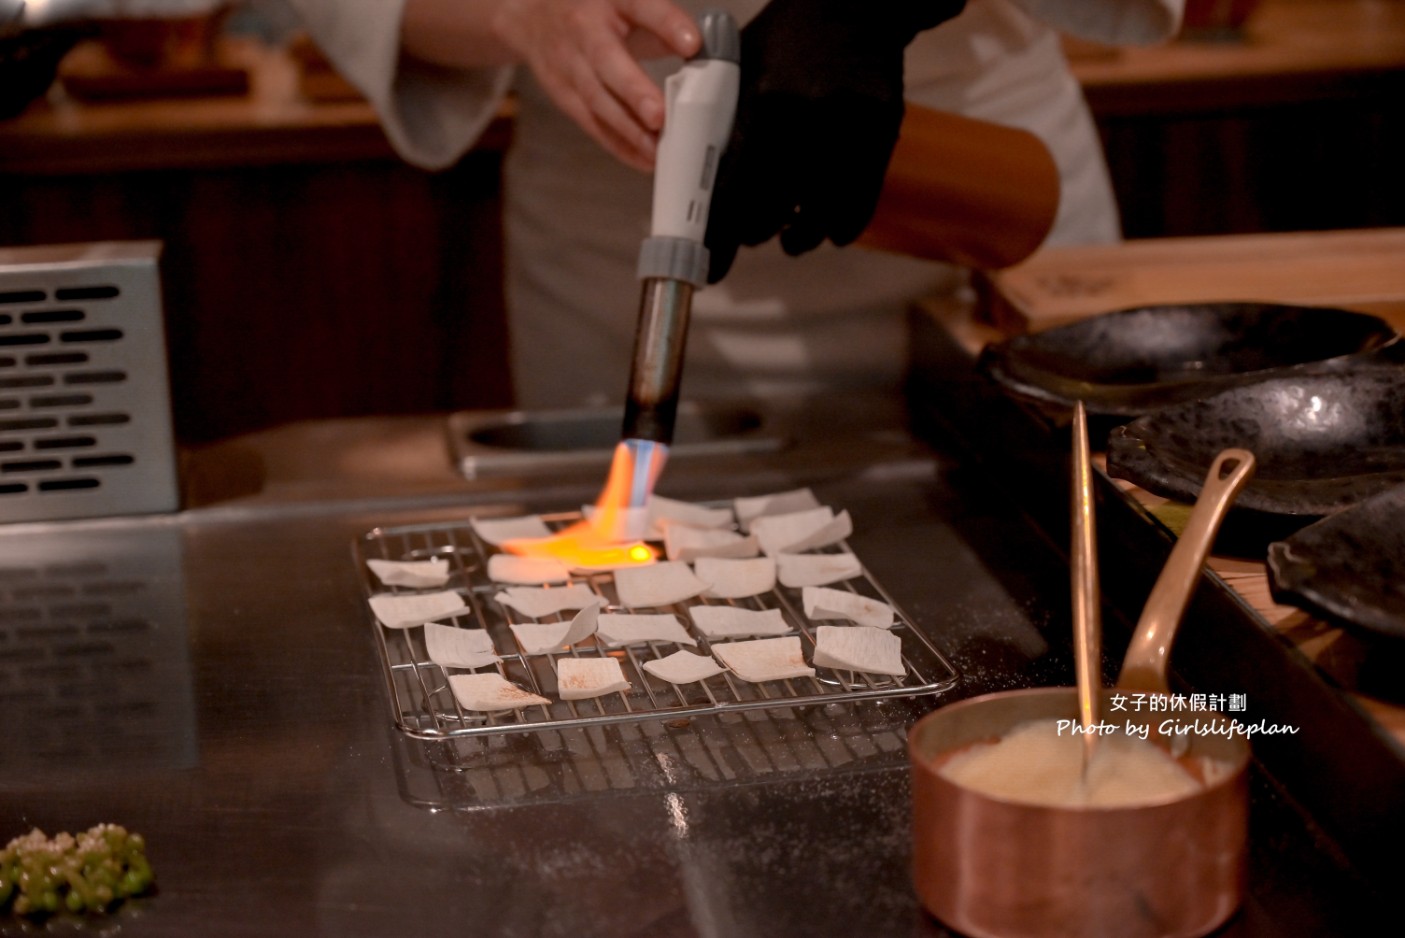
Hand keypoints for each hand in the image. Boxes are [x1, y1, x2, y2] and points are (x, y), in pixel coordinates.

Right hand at [495, 0, 700, 169]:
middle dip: (634, 91)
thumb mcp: (625, 3)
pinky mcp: (563, 94)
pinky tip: (644, 159)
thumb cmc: (593, 11)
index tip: (693, 44)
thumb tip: (704, 53)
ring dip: (629, 129)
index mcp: (609, 0)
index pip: (641, 7)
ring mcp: (569, 65)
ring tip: (658, 150)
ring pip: (597, 100)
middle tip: (659, 117)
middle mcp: (584, 31)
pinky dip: (619, 145)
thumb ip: (662, 25)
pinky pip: (592, 123)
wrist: (531, 18)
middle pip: (607, 61)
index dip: (667, 24)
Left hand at [705, 0, 966, 281]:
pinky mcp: (883, 135)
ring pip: (821, 215)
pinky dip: (841, 226)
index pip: (734, 188)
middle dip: (755, 231)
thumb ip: (719, 124)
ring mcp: (853, 129)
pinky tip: (828, 230)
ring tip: (791, 237)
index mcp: (767, 102)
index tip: (711, 263)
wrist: (854, 6)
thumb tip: (694, 190)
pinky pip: (860, 202)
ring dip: (801, 236)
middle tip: (750, 234)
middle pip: (775, 209)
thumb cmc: (785, 41)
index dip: (720, 233)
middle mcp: (811, 119)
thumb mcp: (740, 70)